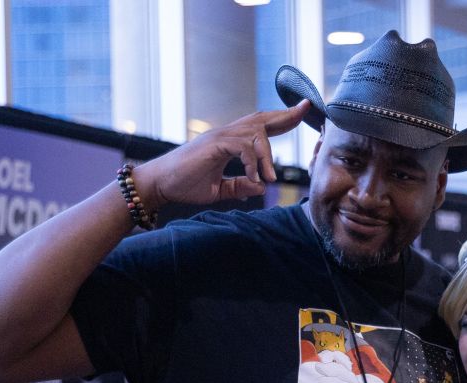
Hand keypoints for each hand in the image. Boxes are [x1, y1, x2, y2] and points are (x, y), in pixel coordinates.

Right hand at [133, 102, 307, 209]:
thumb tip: (261, 186)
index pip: (260, 126)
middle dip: (285, 114)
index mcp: (229, 142)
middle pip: (261, 118)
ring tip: (270, 178)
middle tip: (307, 108)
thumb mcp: (219, 189)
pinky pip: (243, 147)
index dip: (282, 119)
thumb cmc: (184, 185)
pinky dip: (253, 163)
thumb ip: (240, 186)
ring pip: (255, 133)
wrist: (159, 185)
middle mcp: (226, 134)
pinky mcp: (213, 145)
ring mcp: (219, 137)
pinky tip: (254, 178)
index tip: (302, 113)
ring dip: (268, 156)